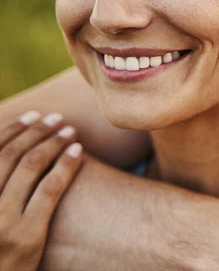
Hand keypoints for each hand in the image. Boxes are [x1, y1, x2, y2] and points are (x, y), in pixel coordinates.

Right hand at [0, 111, 82, 270]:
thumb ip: (3, 184)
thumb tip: (17, 153)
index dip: (12, 130)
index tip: (33, 115)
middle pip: (11, 155)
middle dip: (36, 131)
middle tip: (57, 118)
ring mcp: (1, 221)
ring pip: (31, 166)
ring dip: (53, 142)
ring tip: (70, 131)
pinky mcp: (26, 235)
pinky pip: (49, 189)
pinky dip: (65, 164)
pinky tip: (78, 151)